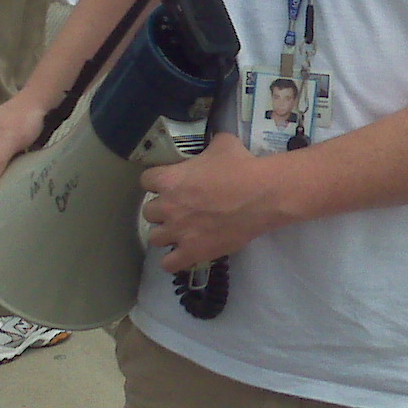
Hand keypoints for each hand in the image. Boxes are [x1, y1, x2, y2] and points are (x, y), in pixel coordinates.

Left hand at [140, 133, 291, 272]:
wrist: (262, 195)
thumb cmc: (241, 167)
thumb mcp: (223, 145)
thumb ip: (209, 146)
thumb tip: (214, 143)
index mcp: (170, 179)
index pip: (146, 181)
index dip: (158, 182)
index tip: (171, 184)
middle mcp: (167, 207)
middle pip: (148, 212)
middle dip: (162, 210)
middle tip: (180, 209)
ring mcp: (178, 232)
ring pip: (155, 238)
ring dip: (166, 234)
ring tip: (182, 232)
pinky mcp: (192, 252)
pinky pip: (169, 264)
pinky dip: (174, 260)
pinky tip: (184, 253)